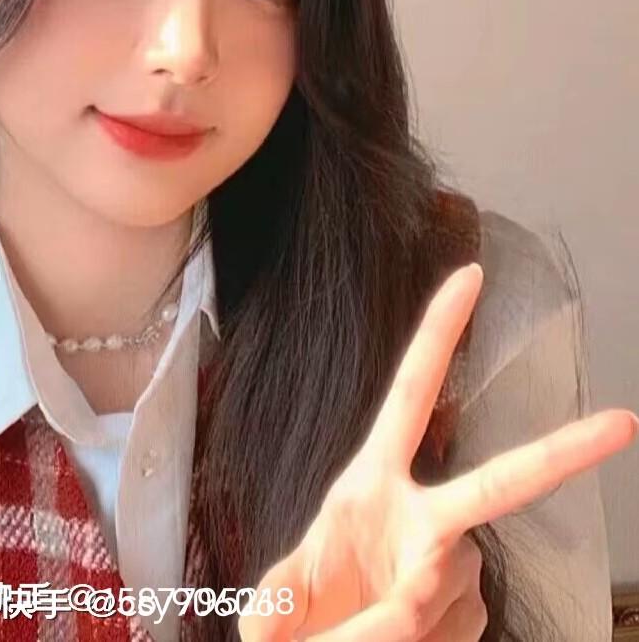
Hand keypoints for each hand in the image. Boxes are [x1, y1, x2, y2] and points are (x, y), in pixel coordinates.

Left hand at [238, 263, 638, 640]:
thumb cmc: (302, 613)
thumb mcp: (277, 599)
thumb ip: (295, 609)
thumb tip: (389, 618)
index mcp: (373, 481)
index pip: (410, 393)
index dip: (438, 335)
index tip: (469, 276)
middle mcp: (422, 514)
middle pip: (499, 481)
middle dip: (561, 452)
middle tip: (623, 423)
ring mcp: (451, 564)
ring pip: (458, 585)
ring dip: (409, 615)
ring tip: (366, 622)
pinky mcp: (468, 612)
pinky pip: (462, 625)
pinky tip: (399, 639)